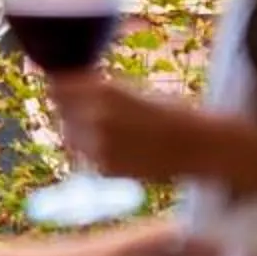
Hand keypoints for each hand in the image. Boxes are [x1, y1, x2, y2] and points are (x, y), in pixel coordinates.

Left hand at [51, 74, 216, 182]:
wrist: (198, 145)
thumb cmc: (170, 111)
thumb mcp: (132, 90)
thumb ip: (98, 91)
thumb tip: (65, 88)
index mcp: (102, 91)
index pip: (58, 86)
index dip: (60, 87)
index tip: (63, 89)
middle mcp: (95, 117)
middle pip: (62, 112)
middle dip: (71, 110)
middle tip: (92, 111)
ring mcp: (98, 146)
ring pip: (71, 136)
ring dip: (80, 132)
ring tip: (110, 130)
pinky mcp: (104, 169)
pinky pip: (88, 157)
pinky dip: (96, 152)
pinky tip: (122, 148)